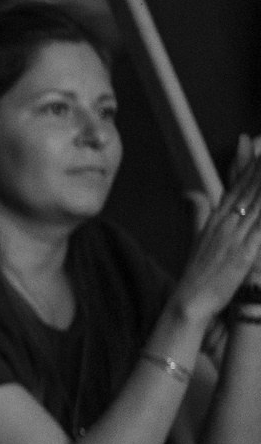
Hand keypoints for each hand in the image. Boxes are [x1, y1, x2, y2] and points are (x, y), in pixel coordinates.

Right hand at [177, 136, 260, 323]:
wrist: (189, 301)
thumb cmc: (197, 273)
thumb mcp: (196, 238)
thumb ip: (197, 212)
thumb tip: (192, 192)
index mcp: (215, 218)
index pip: (234, 184)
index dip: (246, 163)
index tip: (253, 142)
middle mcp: (225, 223)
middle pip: (248, 187)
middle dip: (260, 166)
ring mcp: (235, 236)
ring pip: (257, 203)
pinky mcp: (245, 253)